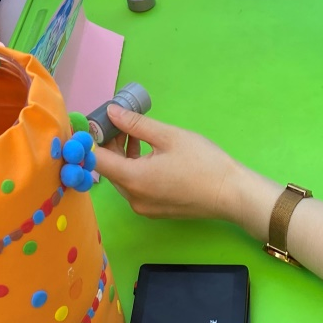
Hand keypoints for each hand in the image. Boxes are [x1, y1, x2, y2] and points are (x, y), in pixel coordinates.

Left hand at [94, 105, 244, 224]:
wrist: (232, 194)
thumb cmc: (203, 162)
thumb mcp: (169, 136)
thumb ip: (136, 124)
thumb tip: (111, 112)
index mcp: (134, 180)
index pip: (96, 161)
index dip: (91, 141)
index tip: (96, 123)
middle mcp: (133, 198)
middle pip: (109, 169)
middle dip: (109, 144)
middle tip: (119, 121)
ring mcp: (144, 207)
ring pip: (122, 178)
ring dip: (123, 155)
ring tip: (135, 131)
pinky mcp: (155, 209)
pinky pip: (135, 186)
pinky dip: (135, 167)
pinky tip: (147, 150)